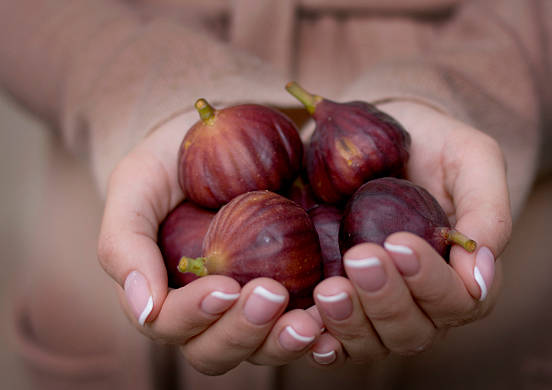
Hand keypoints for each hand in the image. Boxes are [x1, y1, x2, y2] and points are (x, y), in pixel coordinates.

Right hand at [97, 111, 320, 374]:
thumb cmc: (173, 159)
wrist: (228, 131)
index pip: (169, 325)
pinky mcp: (295, 290)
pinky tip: (336, 326)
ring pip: (262, 349)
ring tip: (312, 321)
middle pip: (216, 350)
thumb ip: (124, 242)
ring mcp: (253, 303)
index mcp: (164, 291)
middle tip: (272, 295)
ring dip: (284, 343)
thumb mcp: (137, 184)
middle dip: (243, 332)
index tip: (225, 285)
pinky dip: (323, 335)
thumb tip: (143, 308)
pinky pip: (307, 327)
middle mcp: (208, 308)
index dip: (194, 314)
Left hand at [306, 101, 510, 365]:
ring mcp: (376, 306)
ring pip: (371, 342)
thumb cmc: (434, 145)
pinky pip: (331, 338)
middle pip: (412, 329)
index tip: (399, 244)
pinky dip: (319, 337)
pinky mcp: (339, 301)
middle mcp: (421, 302)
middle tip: (359, 257)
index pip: (458, 301)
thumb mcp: (472, 158)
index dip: (431, 282)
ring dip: (350, 322)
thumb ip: (488, 211)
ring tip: (328, 290)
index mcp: (461, 275)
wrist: (378, 135)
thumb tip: (481, 275)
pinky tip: (303, 326)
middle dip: (386, 299)